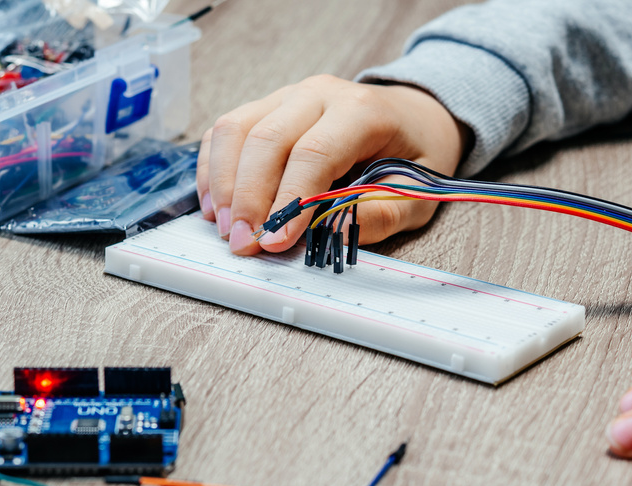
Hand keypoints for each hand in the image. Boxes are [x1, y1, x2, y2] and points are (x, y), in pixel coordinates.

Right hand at [196, 74, 468, 254]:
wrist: (414, 117)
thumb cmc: (414, 156)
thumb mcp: (417, 193)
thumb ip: (380, 214)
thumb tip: (333, 236)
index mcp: (362, 111)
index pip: (315, 153)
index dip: (290, 201)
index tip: (276, 242)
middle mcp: (319, 94)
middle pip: (267, 139)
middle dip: (248, 197)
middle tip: (243, 244)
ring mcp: (287, 96)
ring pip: (235, 130)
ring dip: (224, 184)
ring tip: (227, 230)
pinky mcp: (265, 107)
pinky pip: (225, 132)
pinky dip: (214, 171)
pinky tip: (217, 207)